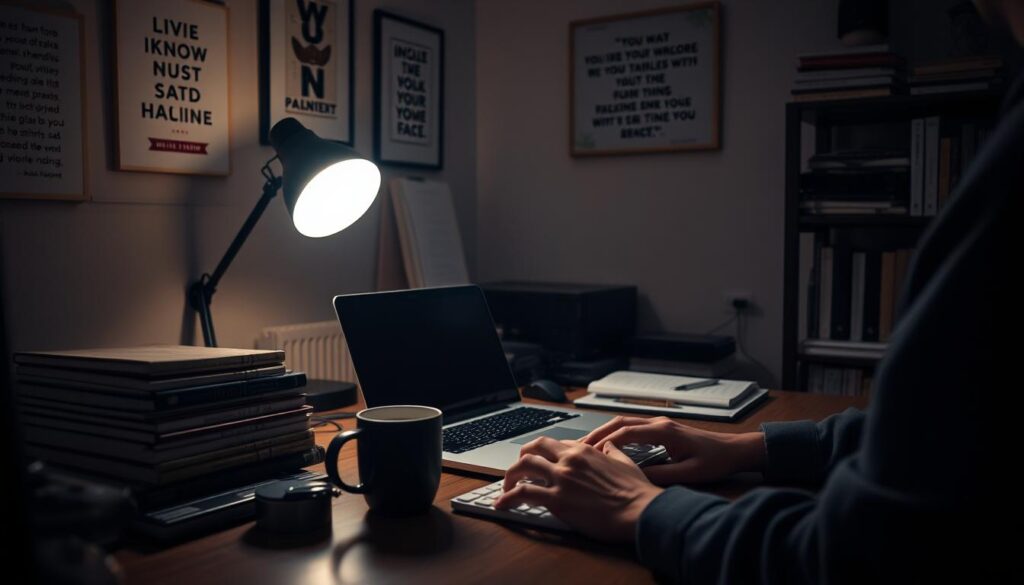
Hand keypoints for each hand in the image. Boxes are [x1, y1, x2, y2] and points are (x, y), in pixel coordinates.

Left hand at [493, 436, 662, 541]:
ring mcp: (561, 478)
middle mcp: (569, 460)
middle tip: (518, 469)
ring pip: (523, 466)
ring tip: (506, 487)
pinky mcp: (556, 500)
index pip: (555, 444)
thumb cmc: (636, 491)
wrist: (640, 510)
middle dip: (522, 457)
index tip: (541, 462)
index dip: (545, 453)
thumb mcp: (625, 461)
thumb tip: (608, 444)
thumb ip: (612, 451)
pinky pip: (523, 493)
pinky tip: (501, 504)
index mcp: (585, 450)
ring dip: (511, 476)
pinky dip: (508, 498)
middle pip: (534, 448)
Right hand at [580, 416, 765, 485]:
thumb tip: (635, 479)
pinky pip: (632, 428)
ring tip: (586, 448)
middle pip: (620, 422)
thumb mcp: (688, 473)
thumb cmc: (715, 460)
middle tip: (578, 448)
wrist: (734, 450)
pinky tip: (607, 447)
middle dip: (597, 433)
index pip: (626, 431)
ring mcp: (660, 424)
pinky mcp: (662, 429)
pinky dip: (616, 435)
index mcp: (665, 430)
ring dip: (605, 433)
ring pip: (624, 423)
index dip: (605, 441)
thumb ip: (661, 476)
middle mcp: (660, 422)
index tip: (588, 452)